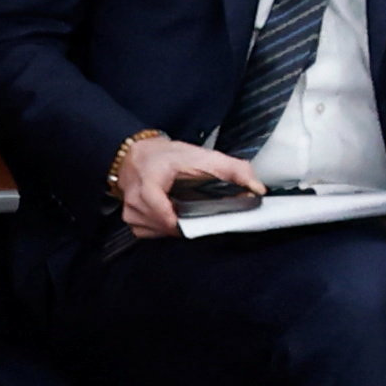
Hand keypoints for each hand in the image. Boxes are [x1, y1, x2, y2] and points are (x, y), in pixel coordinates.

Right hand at [113, 131, 252, 234]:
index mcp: (151, 178)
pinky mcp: (128, 216)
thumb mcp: (203, 156)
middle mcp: (135, 195)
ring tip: (180, 214)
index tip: (185, 223)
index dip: (171, 218)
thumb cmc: (169, 156)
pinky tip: (168, 217)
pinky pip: (144, 231)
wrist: (140, 154)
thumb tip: (257, 188)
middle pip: (158, 222)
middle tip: (193, 216)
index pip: (156, 206)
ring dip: (168, 226)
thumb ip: (233, 169)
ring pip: (151, 229)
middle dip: (178, 223)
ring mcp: (129, 208)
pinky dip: (158, 228)